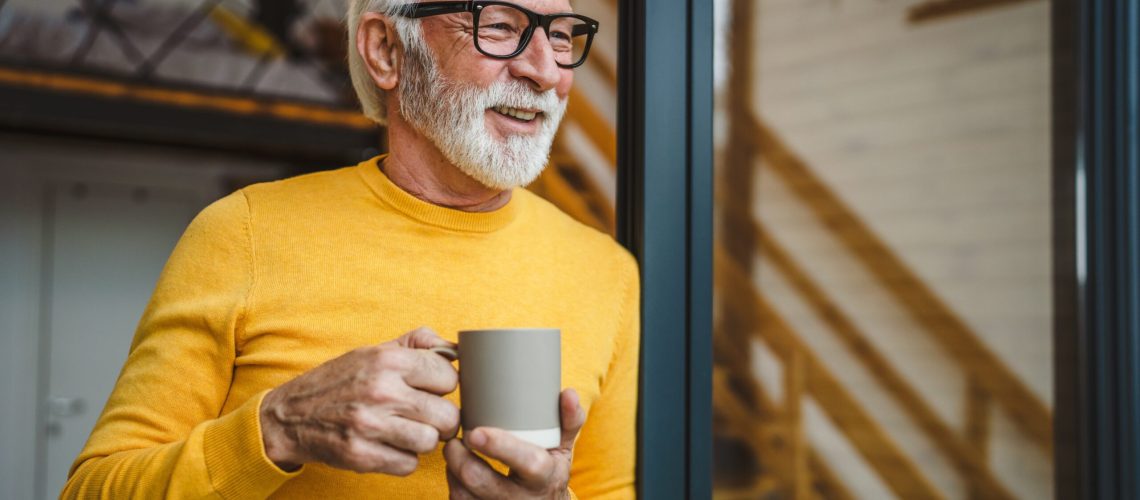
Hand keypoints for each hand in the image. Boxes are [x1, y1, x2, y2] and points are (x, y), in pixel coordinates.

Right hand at [259, 326, 459, 474]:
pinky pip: (409, 464)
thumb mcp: (374, 351)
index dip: (443, 385)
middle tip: (423, 416)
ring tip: (404, 430)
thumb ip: (417, 343)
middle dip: (440, 418)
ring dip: (421, 439)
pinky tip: (388, 445)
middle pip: (448, 415)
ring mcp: (370, 425)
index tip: (429, 389)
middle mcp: (381, 391)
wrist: (289, 415)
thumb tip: (456, 350)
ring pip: (431, 442)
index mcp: (388, 360)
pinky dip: (402, 459)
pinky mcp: (361, 456)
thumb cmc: (340, 380)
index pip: (449, 376)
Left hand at [444, 389, 584, 499]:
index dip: (500, 447)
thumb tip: (569, 393)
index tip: (476, 432)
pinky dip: (452, 485)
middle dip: (460, 458)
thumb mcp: (563, 449)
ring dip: (452, 470)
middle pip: (483, 482)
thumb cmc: (549, 471)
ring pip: (463, 495)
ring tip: (452, 451)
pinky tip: (454, 470)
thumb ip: (569, 420)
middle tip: (453, 439)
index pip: (527, 462)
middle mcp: (523, 499)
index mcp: (545, 476)